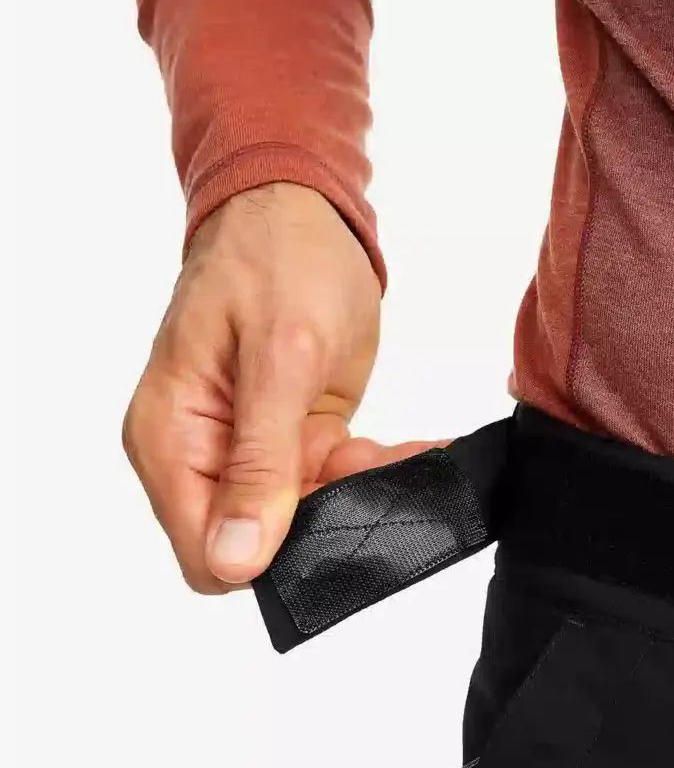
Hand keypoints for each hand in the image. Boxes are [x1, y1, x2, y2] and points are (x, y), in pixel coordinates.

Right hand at [123, 181, 435, 592]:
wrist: (302, 210)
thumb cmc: (277, 260)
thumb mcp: (279, 358)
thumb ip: (259, 461)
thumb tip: (234, 557)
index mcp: (171, 439)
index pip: (203, 551)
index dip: (268, 556)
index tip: (334, 519)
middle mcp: (201, 456)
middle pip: (261, 543)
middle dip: (327, 519)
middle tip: (378, 471)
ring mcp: (247, 451)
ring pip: (308, 519)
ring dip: (361, 491)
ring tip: (403, 449)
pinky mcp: (291, 442)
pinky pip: (333, 485)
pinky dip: (373, 471)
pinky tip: (408, 447)